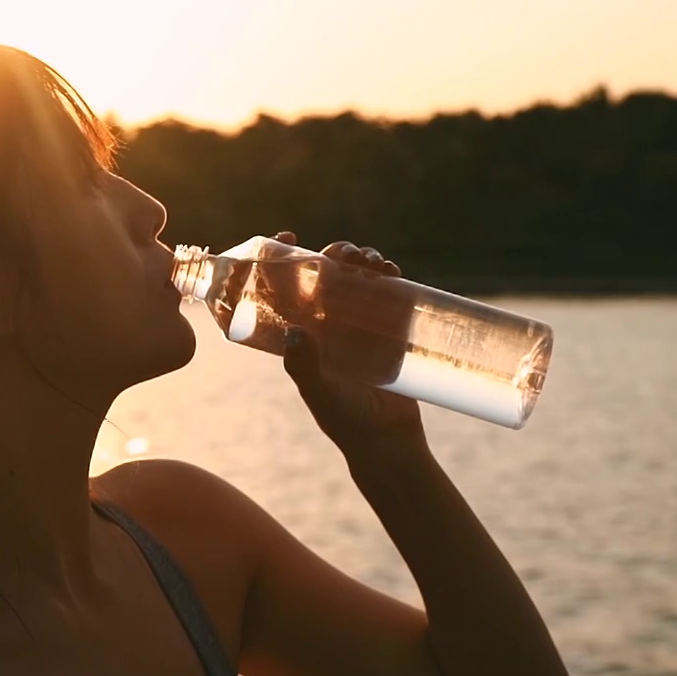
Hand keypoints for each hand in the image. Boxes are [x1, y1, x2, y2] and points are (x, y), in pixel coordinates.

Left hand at [272, 233, 426, 455]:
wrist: (388, 439)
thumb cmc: (345, 420)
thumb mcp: (320, 392)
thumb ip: (305, 366)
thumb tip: (294, 330)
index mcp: (302, 332)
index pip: (287, 287)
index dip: (284, 259)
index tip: (288, 236)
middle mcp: (328, 322)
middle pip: (326, 274)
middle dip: (334, 254)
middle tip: (345, 254)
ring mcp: (359, 323)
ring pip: (356, 277)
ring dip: (362, 260)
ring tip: (372, 263)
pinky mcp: (388, 328)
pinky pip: (387, 291)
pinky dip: (388, 275)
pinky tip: (393, 272)